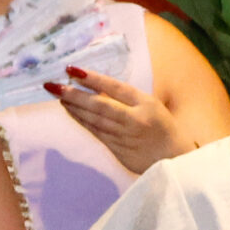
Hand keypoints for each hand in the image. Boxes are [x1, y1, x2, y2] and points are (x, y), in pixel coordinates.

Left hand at [44, 65, 196, 173]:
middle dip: (74, 95)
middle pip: (100, 105)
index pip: (116, 88)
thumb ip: (127, 98)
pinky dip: (81, 120)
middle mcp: (135, 119)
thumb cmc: (162, 128)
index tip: (73, 70)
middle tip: (54, 86)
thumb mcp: (151, 106)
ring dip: (73, 107)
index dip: (93, 79)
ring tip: (58, 95)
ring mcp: (125, 136)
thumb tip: (95, 85)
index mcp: (147, 104)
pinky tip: (70, 111)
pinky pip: (95, 132)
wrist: (175, 159)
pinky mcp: (118, 150)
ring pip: (94, 119)